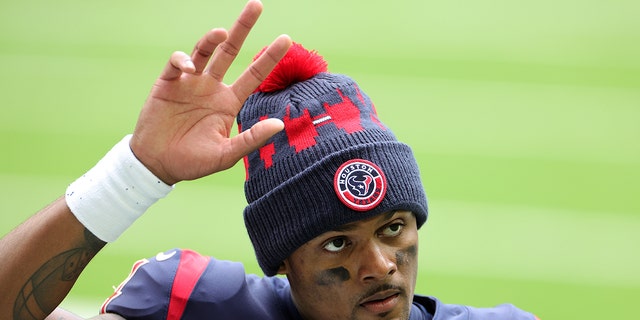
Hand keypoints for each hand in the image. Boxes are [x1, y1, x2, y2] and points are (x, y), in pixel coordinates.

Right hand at [130, 0, 290, 184]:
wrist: (157, 165)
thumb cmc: (192, 162)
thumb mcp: (226, 154)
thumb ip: (251, 139)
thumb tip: (279, 125)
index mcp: (228, 102)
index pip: (254, 74)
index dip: (270, 57)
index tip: (287, 39)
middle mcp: (211, 87)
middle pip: (230, 51)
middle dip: (243, 28)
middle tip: (257, 5)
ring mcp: (190, 83)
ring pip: (204, 51)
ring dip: (211, 39)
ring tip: (221, 32)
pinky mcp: (168, 83)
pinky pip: (177, 63)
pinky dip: (183, 60)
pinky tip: (189, 67)